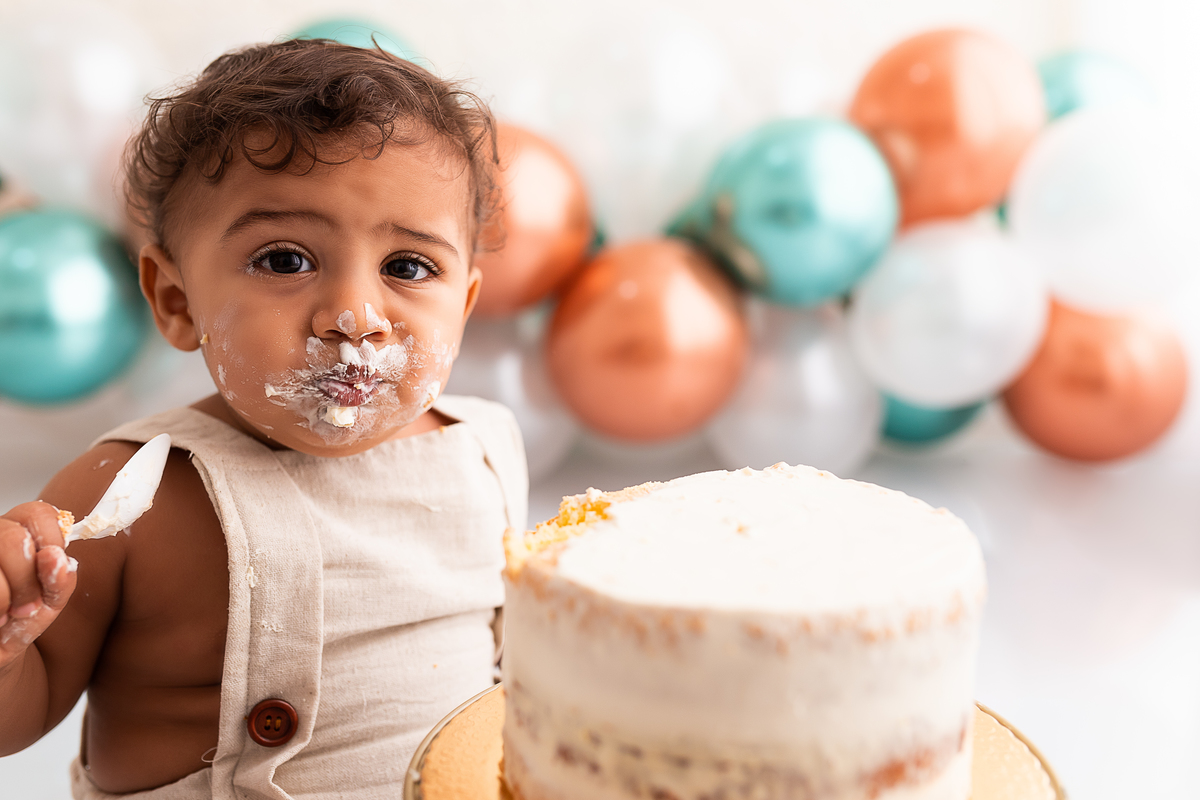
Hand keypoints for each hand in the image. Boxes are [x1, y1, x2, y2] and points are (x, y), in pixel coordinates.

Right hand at [0, 502, 77, 667]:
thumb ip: (61, 579)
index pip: (37, 514)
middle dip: (26, 581)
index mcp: (16, 531)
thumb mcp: (48, 602)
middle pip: (12, 539)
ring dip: (4, 597)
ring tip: (3, 616)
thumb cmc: (18, 621)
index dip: (51, 542)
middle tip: (26, 609)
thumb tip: (55, 557)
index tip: (51, 571)